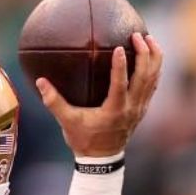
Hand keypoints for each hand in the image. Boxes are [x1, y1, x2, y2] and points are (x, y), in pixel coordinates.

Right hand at [37, 33, 163, 157]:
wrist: (102, 159)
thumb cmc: (83, 139)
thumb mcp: (66, 122)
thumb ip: (54, 102)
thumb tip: (40, 81)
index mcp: (114, 110)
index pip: (121, 84)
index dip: (121, 65)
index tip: (119, 47)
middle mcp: (131, 107)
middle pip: (145, 76)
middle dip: (145, 54)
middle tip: (139, 35)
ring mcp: (140, 108)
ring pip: (153, 78)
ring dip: (154, 57)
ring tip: (149, 39)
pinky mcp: (143, 108)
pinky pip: (153, 85)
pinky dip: (154, 68)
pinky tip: (151, 56)